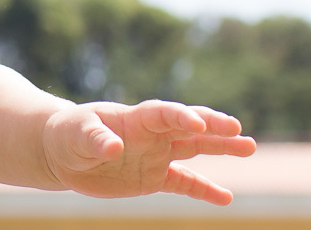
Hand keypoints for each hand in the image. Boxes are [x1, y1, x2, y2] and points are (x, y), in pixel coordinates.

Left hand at [42, 100, 255, 205]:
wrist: (62, 153)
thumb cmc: (69, 134)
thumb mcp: (76, 133)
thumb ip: (96, 139)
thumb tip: (115, 148)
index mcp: (135, 118)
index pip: (164, 113)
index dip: (182, 116)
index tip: (200, 124)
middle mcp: (151, 134)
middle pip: (187, 127)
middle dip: (212, 127)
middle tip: (237, 128)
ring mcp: (155, 155)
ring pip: (194, 150)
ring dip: (220, 148)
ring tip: (248, 147)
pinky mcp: (153, 178)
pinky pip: (185, 183)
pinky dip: (205, 190)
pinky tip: (226, 198)